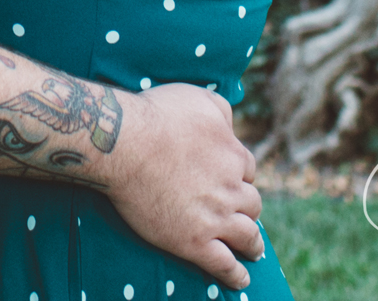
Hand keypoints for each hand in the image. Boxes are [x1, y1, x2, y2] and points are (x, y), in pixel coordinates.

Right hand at [104, 84, 263, 288]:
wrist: (125, 143)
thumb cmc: (156, 115)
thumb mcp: (196, 97)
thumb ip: (220, 109)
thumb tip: (231, 121)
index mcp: (234, 155)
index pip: (247, 169)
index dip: (238, 175)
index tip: (230, 180)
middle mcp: (232, 189)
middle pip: (252, 204)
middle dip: (247, 208)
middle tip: (240, 214)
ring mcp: (216, 218)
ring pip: (247, 236)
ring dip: (252, 243)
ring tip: (251, 250)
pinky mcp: (196, 242)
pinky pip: (224, 265)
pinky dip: (236, 275)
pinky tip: (241, 279)